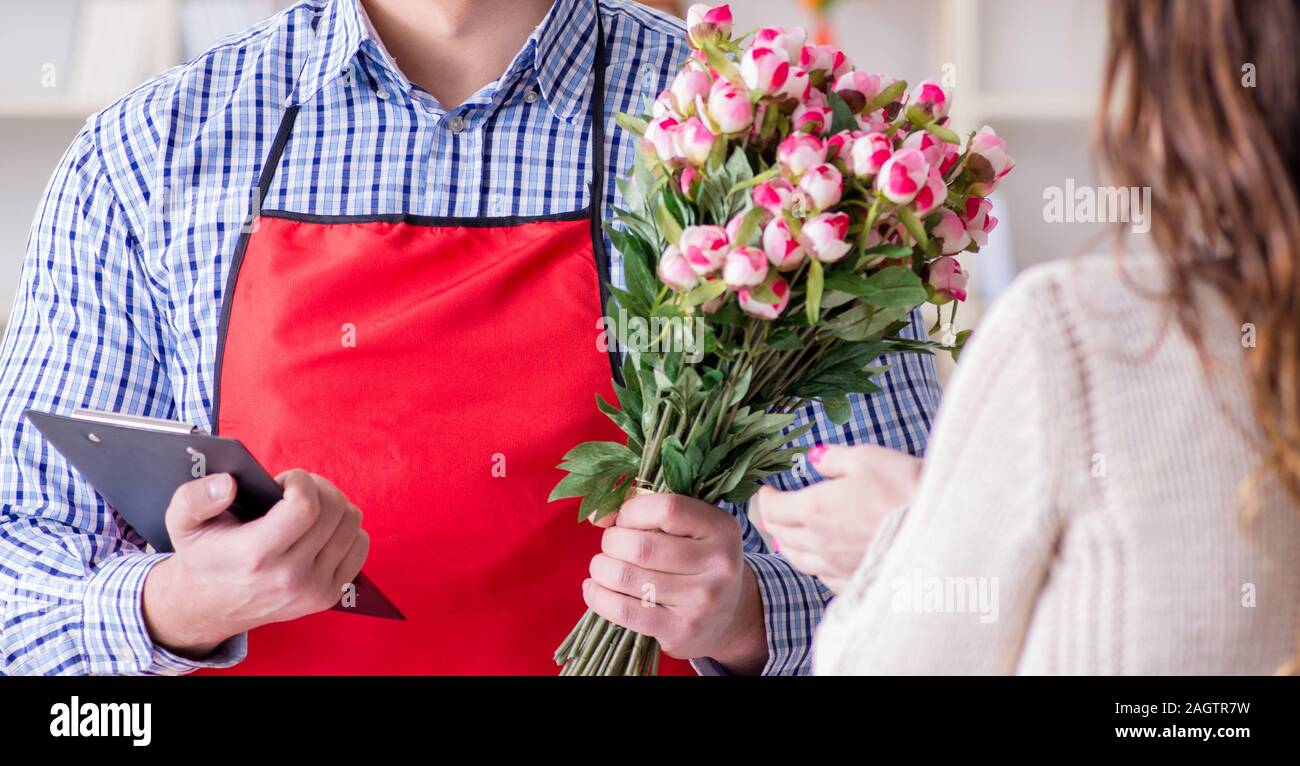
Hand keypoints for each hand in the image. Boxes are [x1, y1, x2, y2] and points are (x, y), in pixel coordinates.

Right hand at [142, 470, 368, 657]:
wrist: (212, 606)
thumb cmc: (204, 556)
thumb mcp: (181, 523)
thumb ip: (195, 497)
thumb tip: (229, 484)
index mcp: (256, 556)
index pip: (306, 507)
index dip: (301, 481)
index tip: (284, 481)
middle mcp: (290, 577)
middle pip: (334, 510)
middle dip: (318, 487)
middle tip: (296, 489)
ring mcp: (314, 589)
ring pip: (352, 523)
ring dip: (334, 504)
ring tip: (306, 507)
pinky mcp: (330, 595)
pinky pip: (360, 544)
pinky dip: (346, 528)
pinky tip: (319, 528)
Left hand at [583, 493, 767, 673]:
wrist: (729, 617)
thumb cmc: (697, 560)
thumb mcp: (689, 528)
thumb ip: (646, 510)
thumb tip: (598, 515)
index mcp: (722, 528)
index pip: (667, 509)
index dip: (632, 511)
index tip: (624, 520)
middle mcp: (718, 564)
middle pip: (641, 547)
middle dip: (611, 542)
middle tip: (611, 546)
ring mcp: (701, 601)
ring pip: (627, 576)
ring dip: (602, 569)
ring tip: (603, 567)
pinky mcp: (681, 630)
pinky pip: (624, 611)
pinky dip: (599, 597)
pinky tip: (594, 589)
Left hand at [756, 444, 920, 592]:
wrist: (942, 531)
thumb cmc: (904, 489)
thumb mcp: (866, 458)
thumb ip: (832, 458)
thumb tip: (812, 458)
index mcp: (814, 510)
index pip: (772, 509)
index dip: (764, 498)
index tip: (766, 489)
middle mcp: (819, 543)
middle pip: (780, 535)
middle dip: (772, 520)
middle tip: (773, 509)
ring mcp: (836, 567)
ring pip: (798, 560)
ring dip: (788, 545)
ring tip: (788, 535)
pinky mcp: (856, 582)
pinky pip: (823, 577)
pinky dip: (814, 565)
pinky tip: (821, 559)